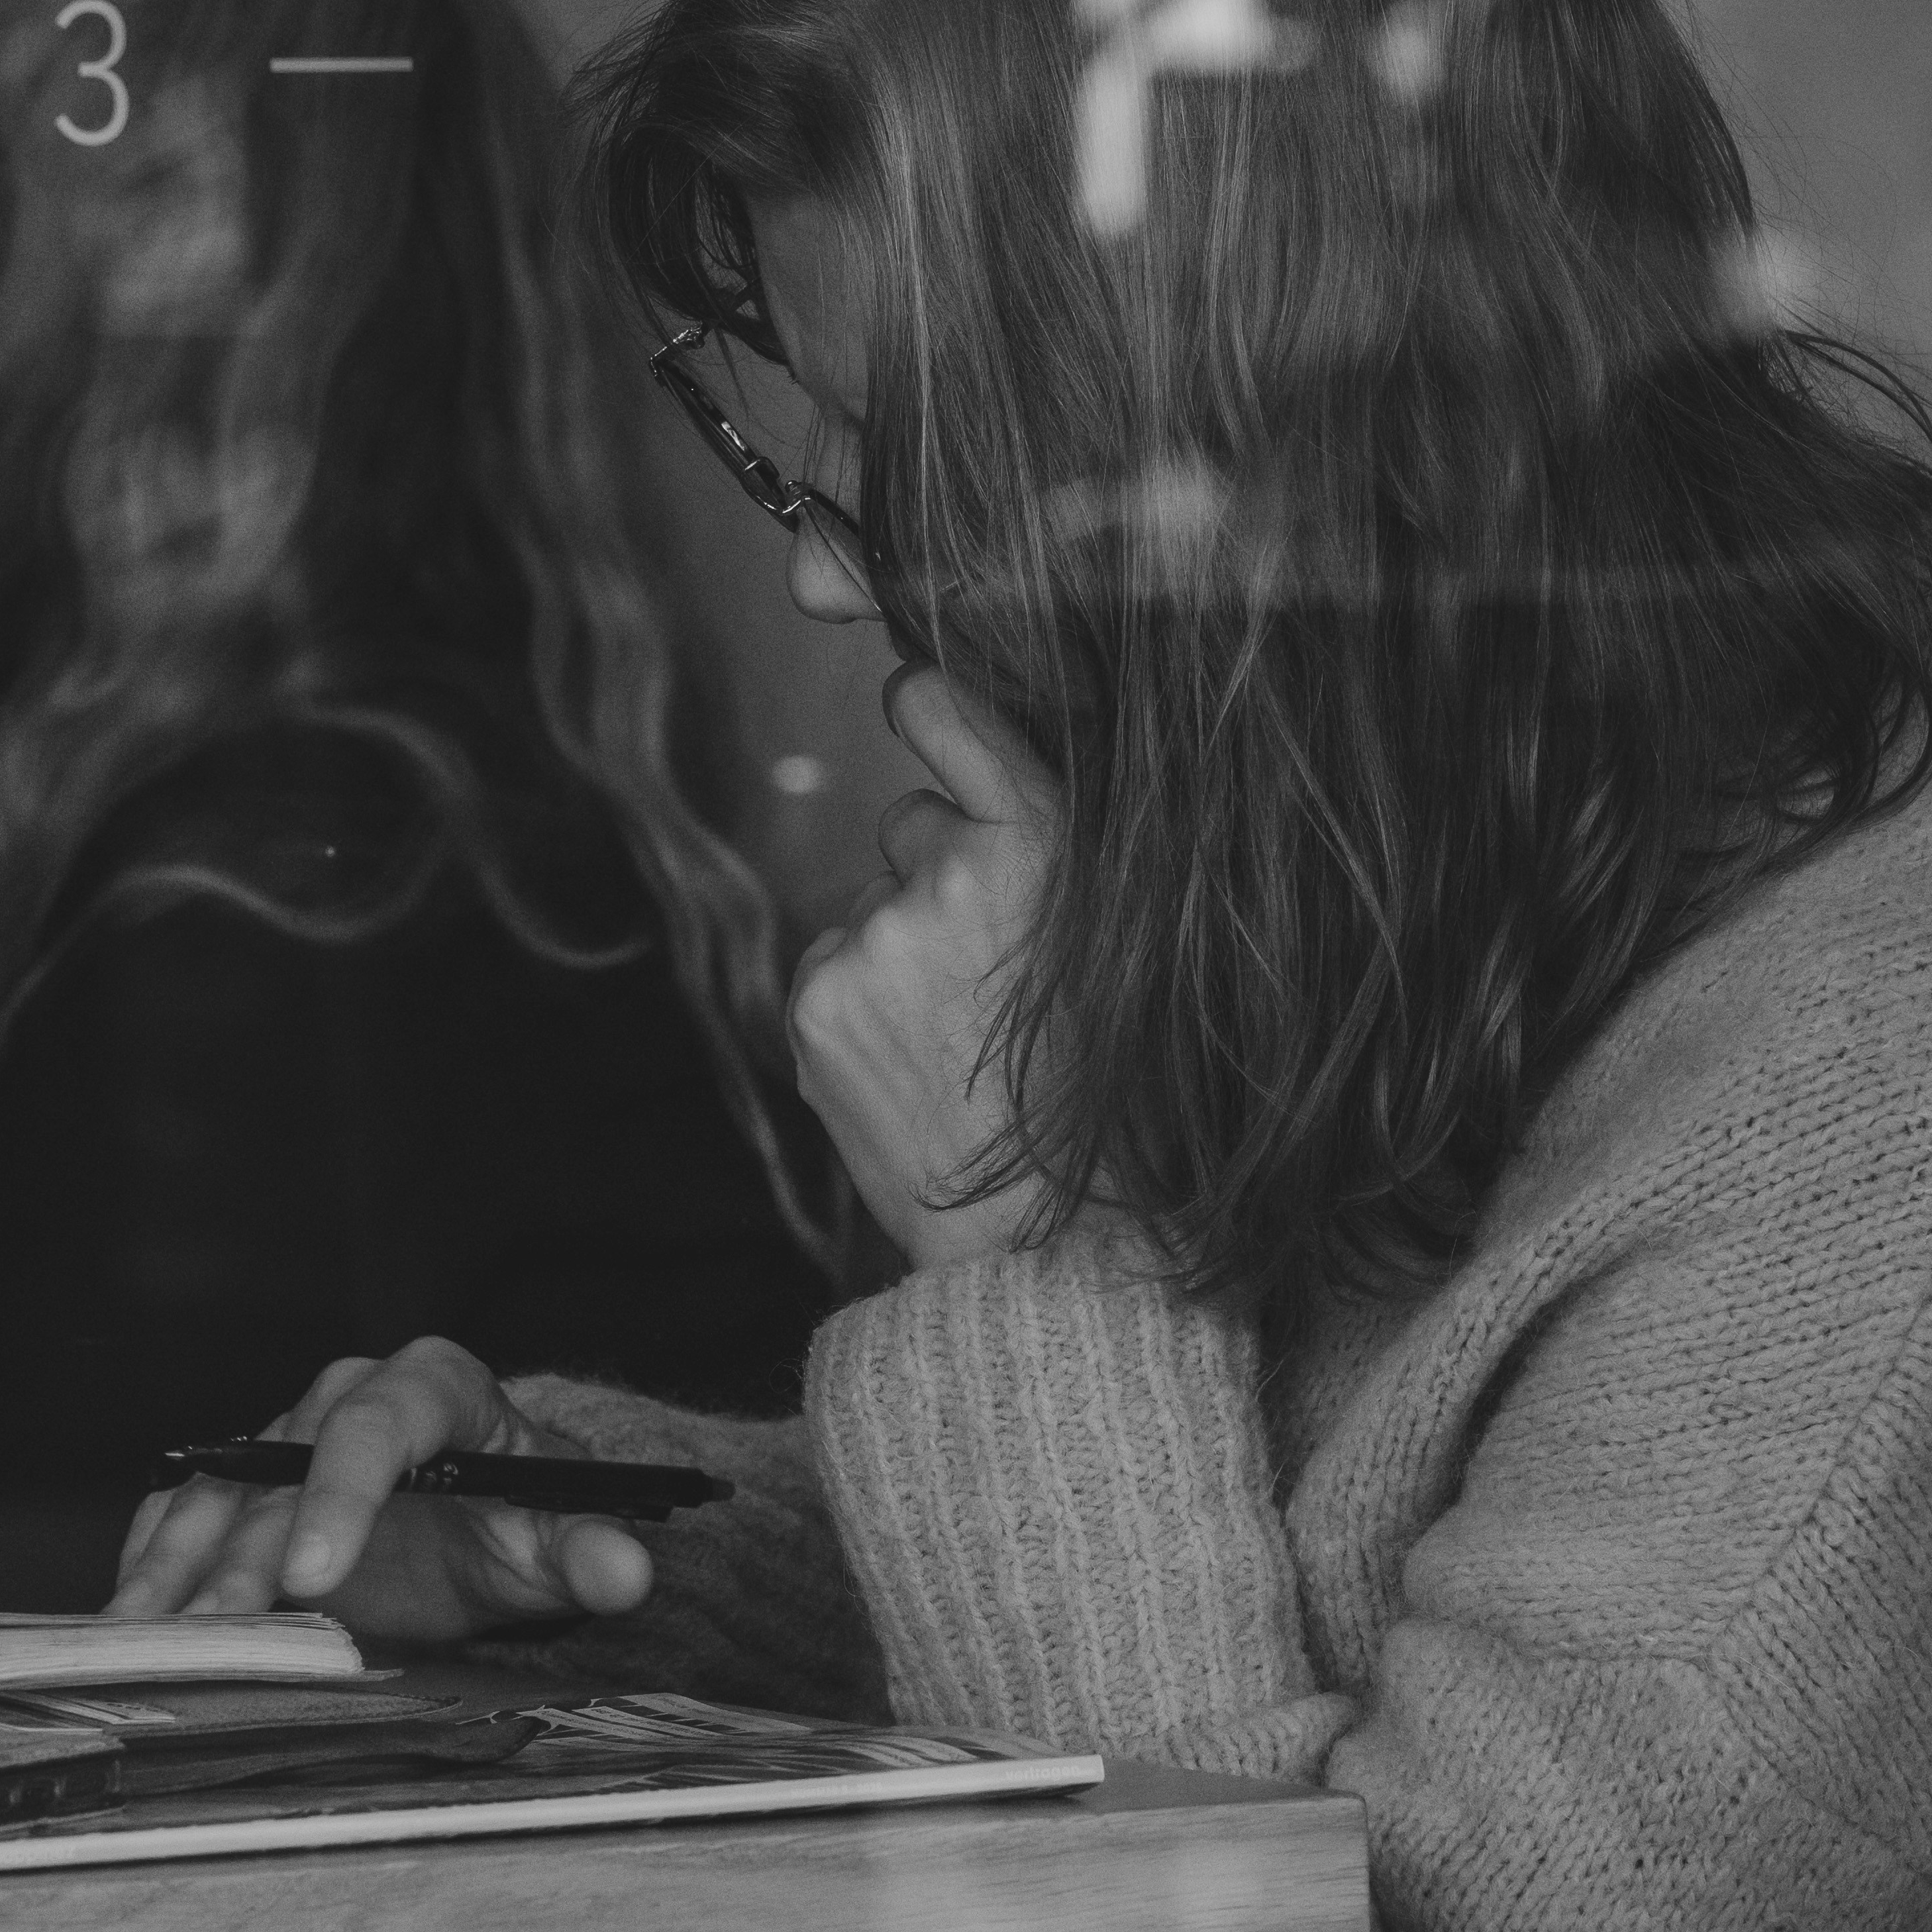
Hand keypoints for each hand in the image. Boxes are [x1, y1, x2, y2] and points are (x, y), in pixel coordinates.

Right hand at [104, 1339, 656, 1643]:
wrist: (482, 1520)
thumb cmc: (521, 1518)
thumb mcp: (562, 1539)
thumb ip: (588, 1552)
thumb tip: (628, 1571)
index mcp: (430, 1387)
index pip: (377, 1424)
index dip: (339, 1494)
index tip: (312, 1576)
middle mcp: (342, 1397)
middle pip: (282, 1470)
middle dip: (244, 1557)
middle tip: (214, 1633)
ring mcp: (281, 1441)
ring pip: (216, 1496)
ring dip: (173, 1567)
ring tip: (134, 1637)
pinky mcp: (239, 1489)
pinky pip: (182, 1518)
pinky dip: (148, 1567)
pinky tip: (117, 1624)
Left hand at [788, 667, 1061, 1269]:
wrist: (1049, 1239)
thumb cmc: (1104, 1093)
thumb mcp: (1115, 943)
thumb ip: (1042, 853)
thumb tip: (961, 769)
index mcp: (1043, 848)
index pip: (956, 716)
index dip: (928, 698)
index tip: (910, 692)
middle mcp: (948, 877)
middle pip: (912, 826)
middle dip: (940, 878)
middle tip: (995, 974)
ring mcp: (873, 940)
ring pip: (870, 908)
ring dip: (900, 951)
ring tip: (959, 1041)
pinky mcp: (816, 1001)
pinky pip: (832, 965)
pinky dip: (861, 1003)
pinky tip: (912, 1064)